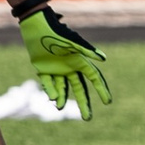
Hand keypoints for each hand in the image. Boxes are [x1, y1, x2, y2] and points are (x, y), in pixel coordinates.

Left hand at [20, 3, 112, 118]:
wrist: (36, 26)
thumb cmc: (56, 31)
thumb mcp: (72, 42)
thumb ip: (86, 50)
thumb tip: (104, 59)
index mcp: (79, 61)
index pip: (94, 78)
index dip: (101, 89)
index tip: (108, 102)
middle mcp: (69, 67)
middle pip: (79, 89)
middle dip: (83, 103)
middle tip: (88, 118)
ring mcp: (57, 69)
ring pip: (62, 89)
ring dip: (62, 99)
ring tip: (59, 108)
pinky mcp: (43, 70)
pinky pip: (48, 84)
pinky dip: (50, 90)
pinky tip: (52, 98)